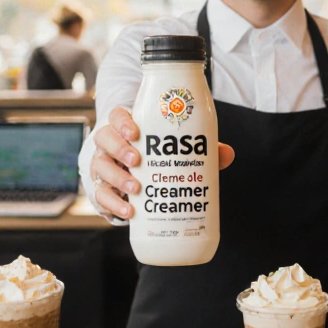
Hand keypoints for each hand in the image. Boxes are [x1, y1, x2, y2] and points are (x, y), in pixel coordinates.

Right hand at [90, 106, 234, 219]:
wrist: (139, 187)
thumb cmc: (159, 161)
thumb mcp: (178, 154)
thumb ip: (201, 152)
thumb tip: (227, 154)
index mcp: (127, 129)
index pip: (116, 116)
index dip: (122, 122)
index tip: (135, 132)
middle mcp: (110, 146)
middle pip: (104, 138)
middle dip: (119, 148)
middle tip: (137, 160)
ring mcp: (103, 168)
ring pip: (100, 167)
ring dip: (116, 177)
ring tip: (136, 188)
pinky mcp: (103, 191)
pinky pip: (101, 196)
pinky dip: (113, 204)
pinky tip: (129, 211)